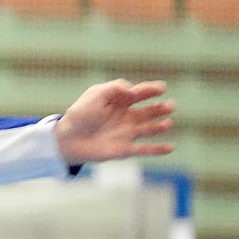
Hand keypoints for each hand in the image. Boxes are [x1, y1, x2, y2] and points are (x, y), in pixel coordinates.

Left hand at [54, 80, 174, 163]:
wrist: (67, 140)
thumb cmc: (79, 115)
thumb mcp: (94, 95)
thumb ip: (114, 88)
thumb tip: (132, 89)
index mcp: (120, 102)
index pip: (140, 94)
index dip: (151, 90)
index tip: (160, 88)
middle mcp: (126, 117)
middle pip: (149, 111)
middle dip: (161, 108)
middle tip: (170, 105)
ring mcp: (127, 133)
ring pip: (150, 129)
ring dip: (160, 126)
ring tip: (167, 123)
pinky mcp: (125, 149)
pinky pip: (145, 150)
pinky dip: (158, 149)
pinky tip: (172, 147)